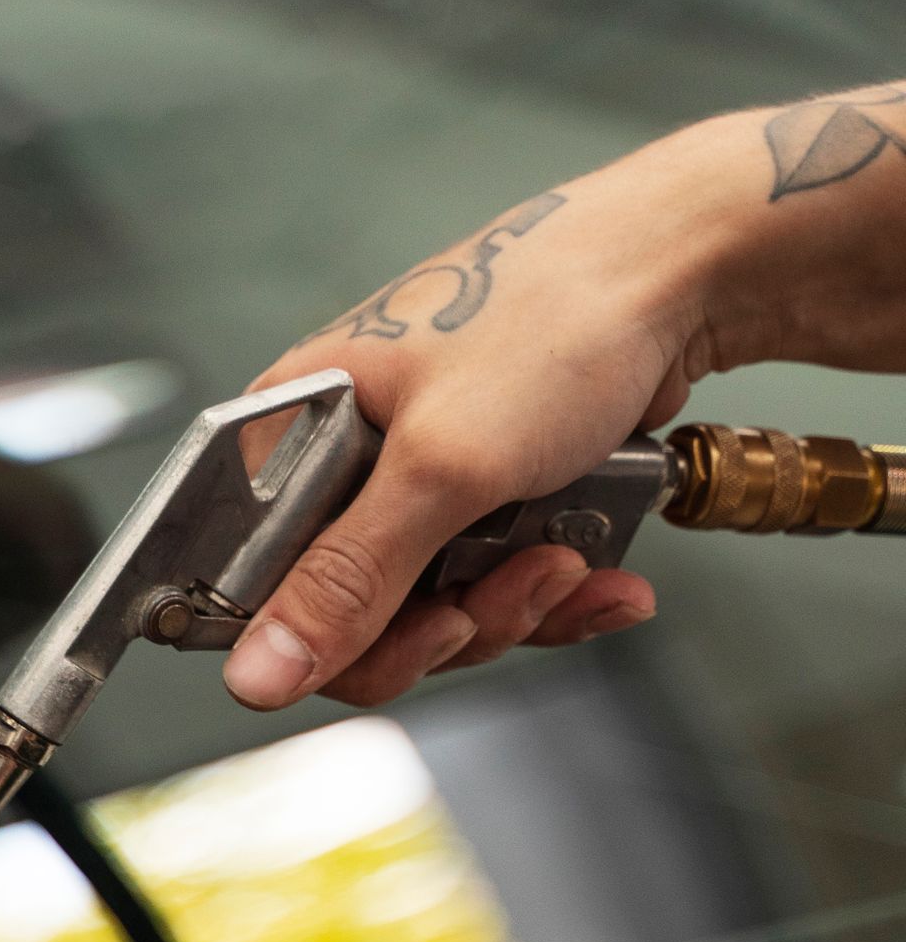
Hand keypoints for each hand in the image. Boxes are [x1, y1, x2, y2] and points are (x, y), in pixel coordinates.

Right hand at [216, 97, 894, 710]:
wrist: (684, 270)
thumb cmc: (554, 317)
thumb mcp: (440, 466)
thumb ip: (347, 580)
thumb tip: (256, 672)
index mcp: (295, 433)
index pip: (257, 583)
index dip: (320, 637)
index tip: (399, 638)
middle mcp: (347, 459)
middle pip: (352, 616)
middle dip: (444, 623)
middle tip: (501, 590)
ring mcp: (422, 480)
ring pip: (433, 610)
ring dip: (512, 605)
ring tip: (568, 557)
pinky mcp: (489, 495)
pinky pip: (496, 585)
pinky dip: (553, 593)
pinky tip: (600, 573)